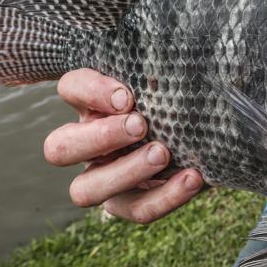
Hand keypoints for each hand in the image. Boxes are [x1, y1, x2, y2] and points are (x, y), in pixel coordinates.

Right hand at [42, 68, 202, 221]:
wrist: (207, 137)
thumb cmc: (181, 99)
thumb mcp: (170, 80)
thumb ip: (162, 70)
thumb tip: (176, 57)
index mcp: (92, 103)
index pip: (71, 88)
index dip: (92, 92)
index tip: (128, 96)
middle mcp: (87, 143)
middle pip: (59, 149)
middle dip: (99, 138)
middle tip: (140, 125)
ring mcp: (102, 178)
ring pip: (85, 190)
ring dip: (125, 172)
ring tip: (163, 153)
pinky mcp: (128, 203)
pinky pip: (137, 209)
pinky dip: (165, 197)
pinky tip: (193, 178)